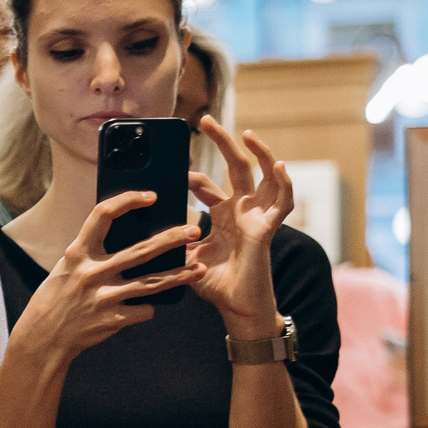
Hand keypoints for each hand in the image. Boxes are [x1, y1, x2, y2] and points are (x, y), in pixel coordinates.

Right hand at [3, 191, 203, 368]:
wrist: (42, 338)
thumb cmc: (54, 299)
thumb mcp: (66, 269)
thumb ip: (91, 255)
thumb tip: (127, 240)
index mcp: (77, 254)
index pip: (103, 215)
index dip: (127, 200)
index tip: (149, 196)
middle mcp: (91, 273)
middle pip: (141, 250)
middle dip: (171, 239)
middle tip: (194, 231)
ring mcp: (103, 297)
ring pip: (152, 283)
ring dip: (179, 276)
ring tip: (198, 269)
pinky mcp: (112, 320)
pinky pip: (142, 311)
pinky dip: (147, 309)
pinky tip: (146, 308)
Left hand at [188, 116, 293, 336]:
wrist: (235, 308)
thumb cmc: (214, 284)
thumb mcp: (185, 257)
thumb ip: (171, 240)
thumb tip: (143, 231)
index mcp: (220, 215)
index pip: (205, 184)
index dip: (190, 175)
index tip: (170, 170)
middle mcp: (240, 210)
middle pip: (235, 167)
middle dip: (222, 142)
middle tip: (205, 119)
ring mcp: (256, 216)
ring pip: (263, 175)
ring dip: (259, 152)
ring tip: (247, 133)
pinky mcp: (268, 229)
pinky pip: (283, 202)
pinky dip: (284, 183)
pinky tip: (279, 167)